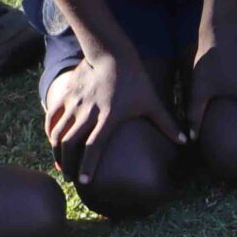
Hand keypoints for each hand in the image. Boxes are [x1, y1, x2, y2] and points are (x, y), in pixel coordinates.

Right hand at [46, 49, 182, 184]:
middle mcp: (87, 113)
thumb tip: (186, 141)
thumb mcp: (152, 102)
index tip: (85, 182)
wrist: (111, 55)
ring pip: (58, 132)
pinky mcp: (66, 95)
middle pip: (71, 143)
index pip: (94, 146)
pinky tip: (53, 142)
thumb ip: (167, 123)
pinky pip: (52, 116)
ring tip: (62, 165)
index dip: (88, 165)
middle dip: (69, 163)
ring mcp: (74, 104)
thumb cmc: (135, 80)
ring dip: (57, 151)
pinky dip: (50, 131)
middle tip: (71, 178)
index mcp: (108, 118)